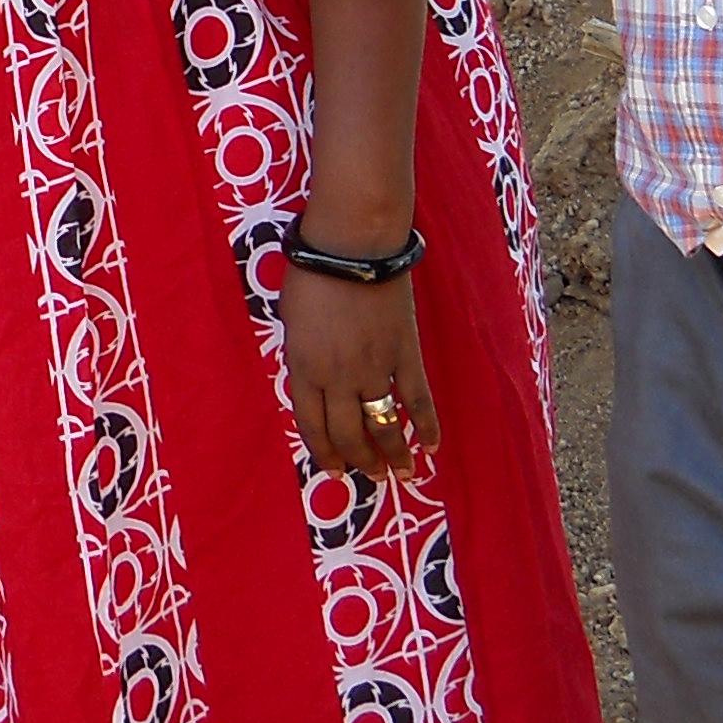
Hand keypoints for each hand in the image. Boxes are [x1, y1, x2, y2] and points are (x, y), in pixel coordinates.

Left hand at [280, 262, 436, 479]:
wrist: (353, 246)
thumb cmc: (313, 275)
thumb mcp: (291, 320)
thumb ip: (301, 355)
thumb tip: (311, 377)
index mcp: (305, 369)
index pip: (312, 426)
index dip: (324, 454)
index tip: (333, 473)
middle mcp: (338, 378)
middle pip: (349, 434)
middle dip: (359, 461)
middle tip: (368, 476)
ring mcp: (375, 368)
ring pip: (383, 425)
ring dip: (392, 454)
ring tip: (400, 473)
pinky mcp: (405, 354)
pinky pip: (417, 399)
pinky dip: (426, 426)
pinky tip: (431, 446)